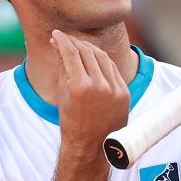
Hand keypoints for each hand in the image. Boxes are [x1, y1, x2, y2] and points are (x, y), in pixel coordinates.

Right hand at [51, 30, 129, 161]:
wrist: (91, 146)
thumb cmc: (71, 121)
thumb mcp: (62, 94)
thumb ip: (63, 66)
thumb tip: (58, 45)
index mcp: (80, 87)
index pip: (71, 53)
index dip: (62, 40)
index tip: (56, 34)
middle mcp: (100, 86)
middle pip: (88, 52)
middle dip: (75, 42)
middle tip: (67, 39)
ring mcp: (115, 90)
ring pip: (102, 57)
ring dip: (90, 48)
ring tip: (80, 46)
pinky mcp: (124, 93)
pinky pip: (113, 69)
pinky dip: (103, 61)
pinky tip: (95, 58)